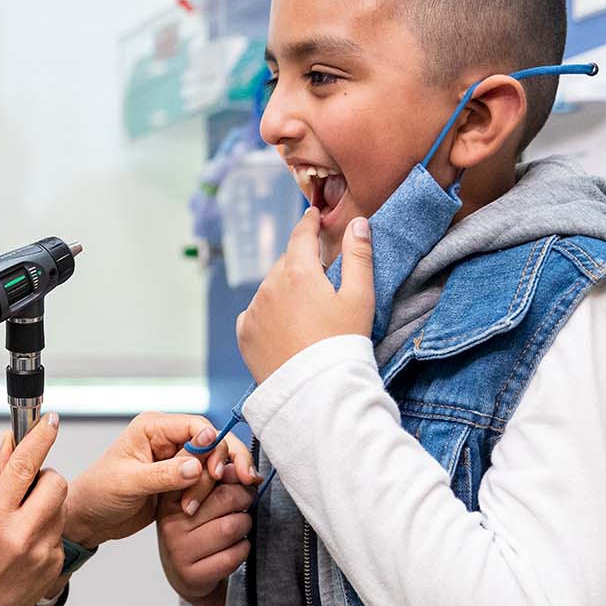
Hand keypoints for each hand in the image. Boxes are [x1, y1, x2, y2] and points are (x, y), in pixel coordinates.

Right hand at [0, 415, 68, 605]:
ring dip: (46, 504)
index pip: (23, 466)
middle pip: (55, 483)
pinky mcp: (54, 567)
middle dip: (45, 477)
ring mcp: (41, 553)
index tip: (49, 421)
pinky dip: (46, 530)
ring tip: (21, 520)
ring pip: (61, 507)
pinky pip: (59, 533)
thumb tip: (9, 442)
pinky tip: (24, 545)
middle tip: (27, 487)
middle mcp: (20, 535)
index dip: (39, 438)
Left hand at [63, 412, 256, 547]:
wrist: (90, 518)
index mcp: (153, 428)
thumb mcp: (128, 483)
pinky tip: (202, 508)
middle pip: (213, 442)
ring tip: (191, 508)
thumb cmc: (98, 493)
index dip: (214, 446)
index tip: (217, 472)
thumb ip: (164, 474)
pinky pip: (207, 482)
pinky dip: (211, 494)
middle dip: (221, 465)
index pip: (197, 426)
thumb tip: (196, 465)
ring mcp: (176, 460)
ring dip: (213, 486)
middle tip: (227, 486)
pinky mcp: (181, 480)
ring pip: (214, 463)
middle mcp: (168, 439)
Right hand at [156, 480, 255, 605]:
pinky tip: (234, 547)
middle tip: (247, 499)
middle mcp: (169, 521)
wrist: (186, 574)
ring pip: (232, 527)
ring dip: (245, 524)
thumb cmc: (199, 528)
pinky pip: (234, 554)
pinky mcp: (192, 575)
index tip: (237, 474)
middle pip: (225, 497)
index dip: (226, 468)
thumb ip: (222, 476)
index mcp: (169, 495)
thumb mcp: (204, 496)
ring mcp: (178, 550)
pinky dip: (243, 548)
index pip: (202, 471)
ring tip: (239, 525)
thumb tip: (244, 470)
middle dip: (245, 496)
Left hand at [235, 208, 374, 383]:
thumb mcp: (360, 298)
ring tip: (305, 313)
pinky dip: (269, 313)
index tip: (312, 215)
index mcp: (298, 272)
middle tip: (319, 281)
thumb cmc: (343, 344)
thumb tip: (358, 224)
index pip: (301, 235)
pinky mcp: (245, 333)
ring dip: (284, 290)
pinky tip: (286, 328)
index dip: (309, 223)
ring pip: (270, 287)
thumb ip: (359, 256)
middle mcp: (270, 285)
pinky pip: (257, 312)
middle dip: (301, 265)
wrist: (315, 391)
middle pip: (286, 263)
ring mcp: (254, 309)